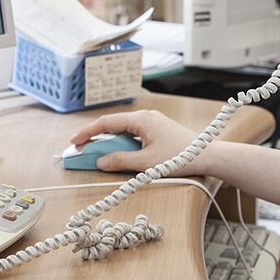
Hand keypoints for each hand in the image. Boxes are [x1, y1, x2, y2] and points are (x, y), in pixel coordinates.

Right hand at [68, 109, 209, 173]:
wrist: (206, 155)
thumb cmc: (180, 156)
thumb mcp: (146, 163)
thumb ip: (121, 161)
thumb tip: (101, 161)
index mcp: (140, 119)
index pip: (106, 123)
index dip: (87, 132)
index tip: (74, 141)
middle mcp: (144, 117)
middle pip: (113, 126)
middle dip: (96, 139)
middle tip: (81, 151)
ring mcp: (151, 123)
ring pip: (122, 131)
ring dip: (109, 143)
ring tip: (97, 156)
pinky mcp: (156, 130)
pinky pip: (132, 134)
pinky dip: (121, 144)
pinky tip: (118, 155)